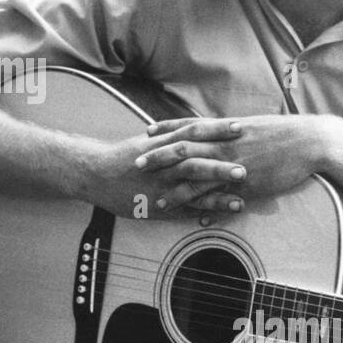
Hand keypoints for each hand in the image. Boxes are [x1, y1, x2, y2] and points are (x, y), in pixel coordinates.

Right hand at [81, 120, 246, 219]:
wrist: (95, 173)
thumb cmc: (124, 157)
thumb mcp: (147, 141)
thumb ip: (172, 136)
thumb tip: (197, 129)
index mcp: (162, 144)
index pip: (192, 132)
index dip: (216, 130)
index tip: (239, 127)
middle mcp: (163, 164)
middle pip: (195, 161)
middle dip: (221, 164)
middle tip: (247, 165)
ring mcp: (160, 185)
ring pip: (191, 188)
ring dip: (217, 193)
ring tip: (241, 196)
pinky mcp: (157, 204)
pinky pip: (182, 208)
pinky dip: (201, 211)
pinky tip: (221, 215)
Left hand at [140, 114, 336, 208]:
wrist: (311, 142)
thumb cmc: (286, 134)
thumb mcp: (255, 126)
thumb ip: (234, 131)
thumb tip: (224, 130)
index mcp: (226, 129)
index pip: (189, 126)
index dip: (166, 128)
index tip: (147, 130)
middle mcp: (225, 145)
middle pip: (183, 150)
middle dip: (158, 157)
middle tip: (136, 163)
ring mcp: (234, 165)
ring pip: (198, 178)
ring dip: (176, 190)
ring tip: (157, 201)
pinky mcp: (247, 183)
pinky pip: (221, 198)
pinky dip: (206, 208)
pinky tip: (195, 219)